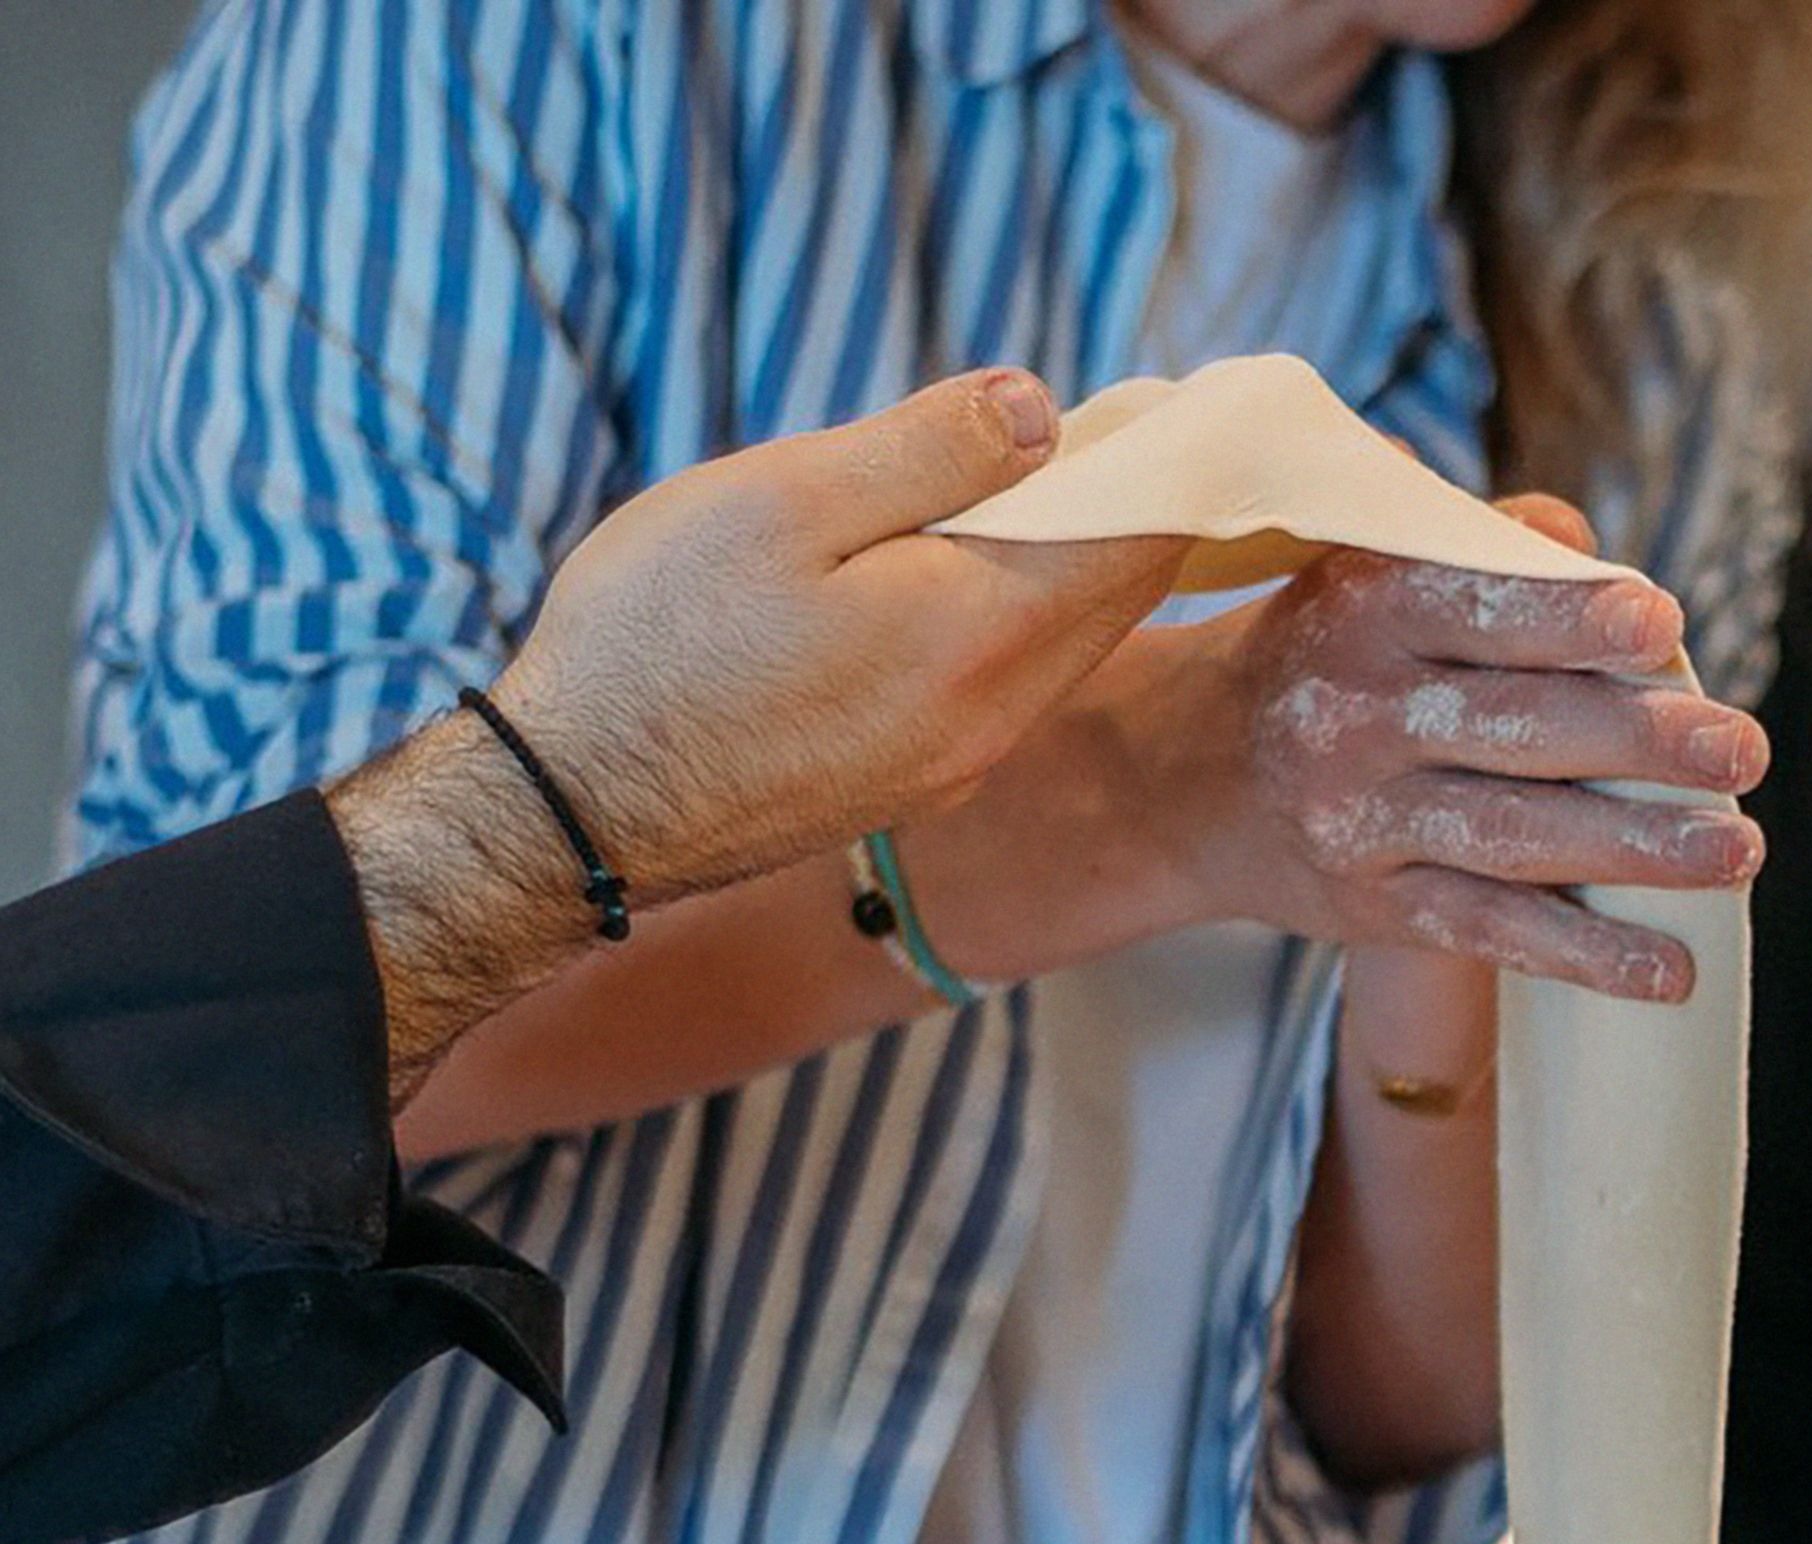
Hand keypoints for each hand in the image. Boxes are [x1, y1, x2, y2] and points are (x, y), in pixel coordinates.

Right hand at [494, 370, 1186, 906]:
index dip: (1161, 470)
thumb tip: (1042, 411)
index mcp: (982, 633)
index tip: (1172, 412)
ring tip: (1055, 489)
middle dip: (1130, 515)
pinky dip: (1017, 620)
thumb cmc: (662, 636)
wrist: (584, 808)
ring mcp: (961, 762)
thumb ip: (926, 455)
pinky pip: (1005, 687)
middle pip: (1109, 600)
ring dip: (1070, 569)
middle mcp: (997, 715)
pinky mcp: (917, 784)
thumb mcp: (785, 502)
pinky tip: (975, 578)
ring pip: (1060, 648)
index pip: (1129, 543)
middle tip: (1131, 436)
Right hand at [1112, 491, 1766, 1001]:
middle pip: (1516, 726)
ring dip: (1637, 851)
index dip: (1569, 617)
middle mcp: (1355, 712)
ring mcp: (1363, 819)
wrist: (1183, 777)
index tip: (1661, 624)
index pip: (1476, 603)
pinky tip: (1670, 972)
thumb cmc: (1320, 649)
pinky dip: (1585, 955)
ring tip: (1738, 852)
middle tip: (1744, 751)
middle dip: (1639, 743)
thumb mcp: (1363, 566)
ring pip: (1515, 838)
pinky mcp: (1377, 908)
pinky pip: (1493, 934)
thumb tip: (1582, 544)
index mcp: (1360, 604)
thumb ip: (1474, 542)